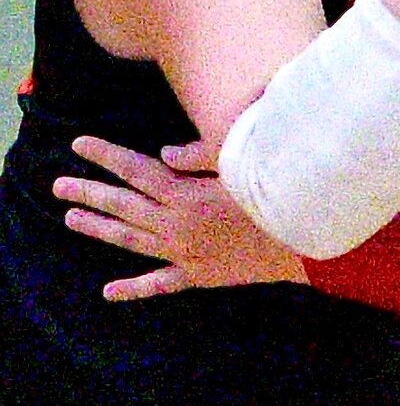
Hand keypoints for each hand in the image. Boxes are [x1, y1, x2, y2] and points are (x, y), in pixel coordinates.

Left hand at [53, 136, 306, 299]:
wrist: (303, 237)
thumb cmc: (279, 190)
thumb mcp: (243, 163)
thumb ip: (202, 155)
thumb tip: (164, 153)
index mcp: (186, 194)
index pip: (136, 170)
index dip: (106, 156)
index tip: (79, 146)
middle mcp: (176, 224)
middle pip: (124, 206)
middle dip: (89, 193)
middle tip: (59, 187)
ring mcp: (183, 253)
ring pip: (131, 241)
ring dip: (100, 230)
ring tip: (71, 220)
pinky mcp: (199, 275)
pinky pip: (159, 283)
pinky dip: (134, 288)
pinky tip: (110, 291)